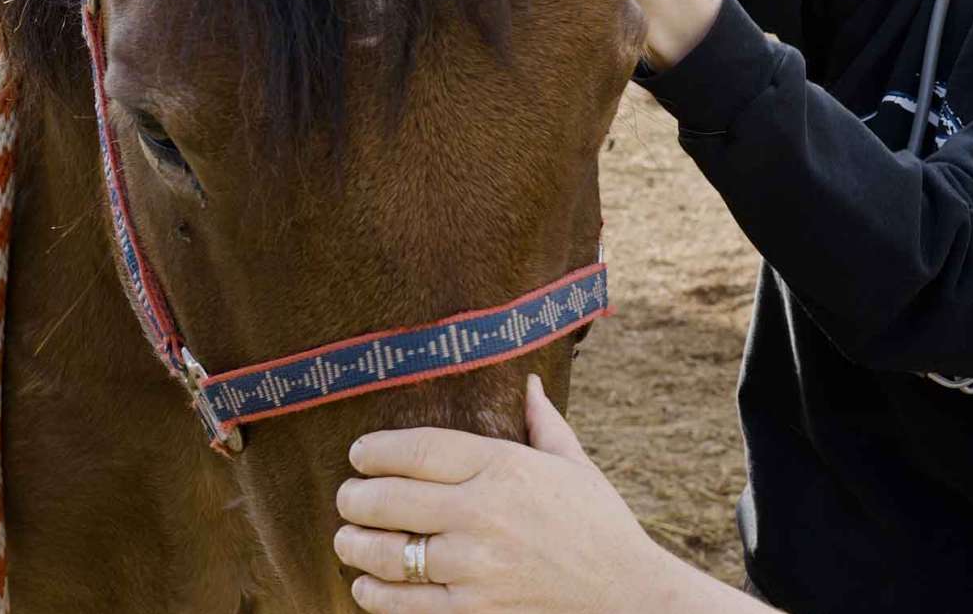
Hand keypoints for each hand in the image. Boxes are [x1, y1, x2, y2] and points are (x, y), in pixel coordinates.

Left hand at [336, 375, 698, 612]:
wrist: (625, 594)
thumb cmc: (599, 522)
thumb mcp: (574, 464)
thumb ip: (543, 422)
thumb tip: (530, 381)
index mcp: (504, 467)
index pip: (417, 449)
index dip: (375, 450)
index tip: (360, 453)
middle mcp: (481, 513)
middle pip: (388, 499)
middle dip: (355, 497)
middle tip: (348, 497)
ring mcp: (473, 566)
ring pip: (385, 553)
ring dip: (354, 545)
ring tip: (347, 538)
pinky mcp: (471, 609)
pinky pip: (402, 603)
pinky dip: (373, 594)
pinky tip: (365, 584)